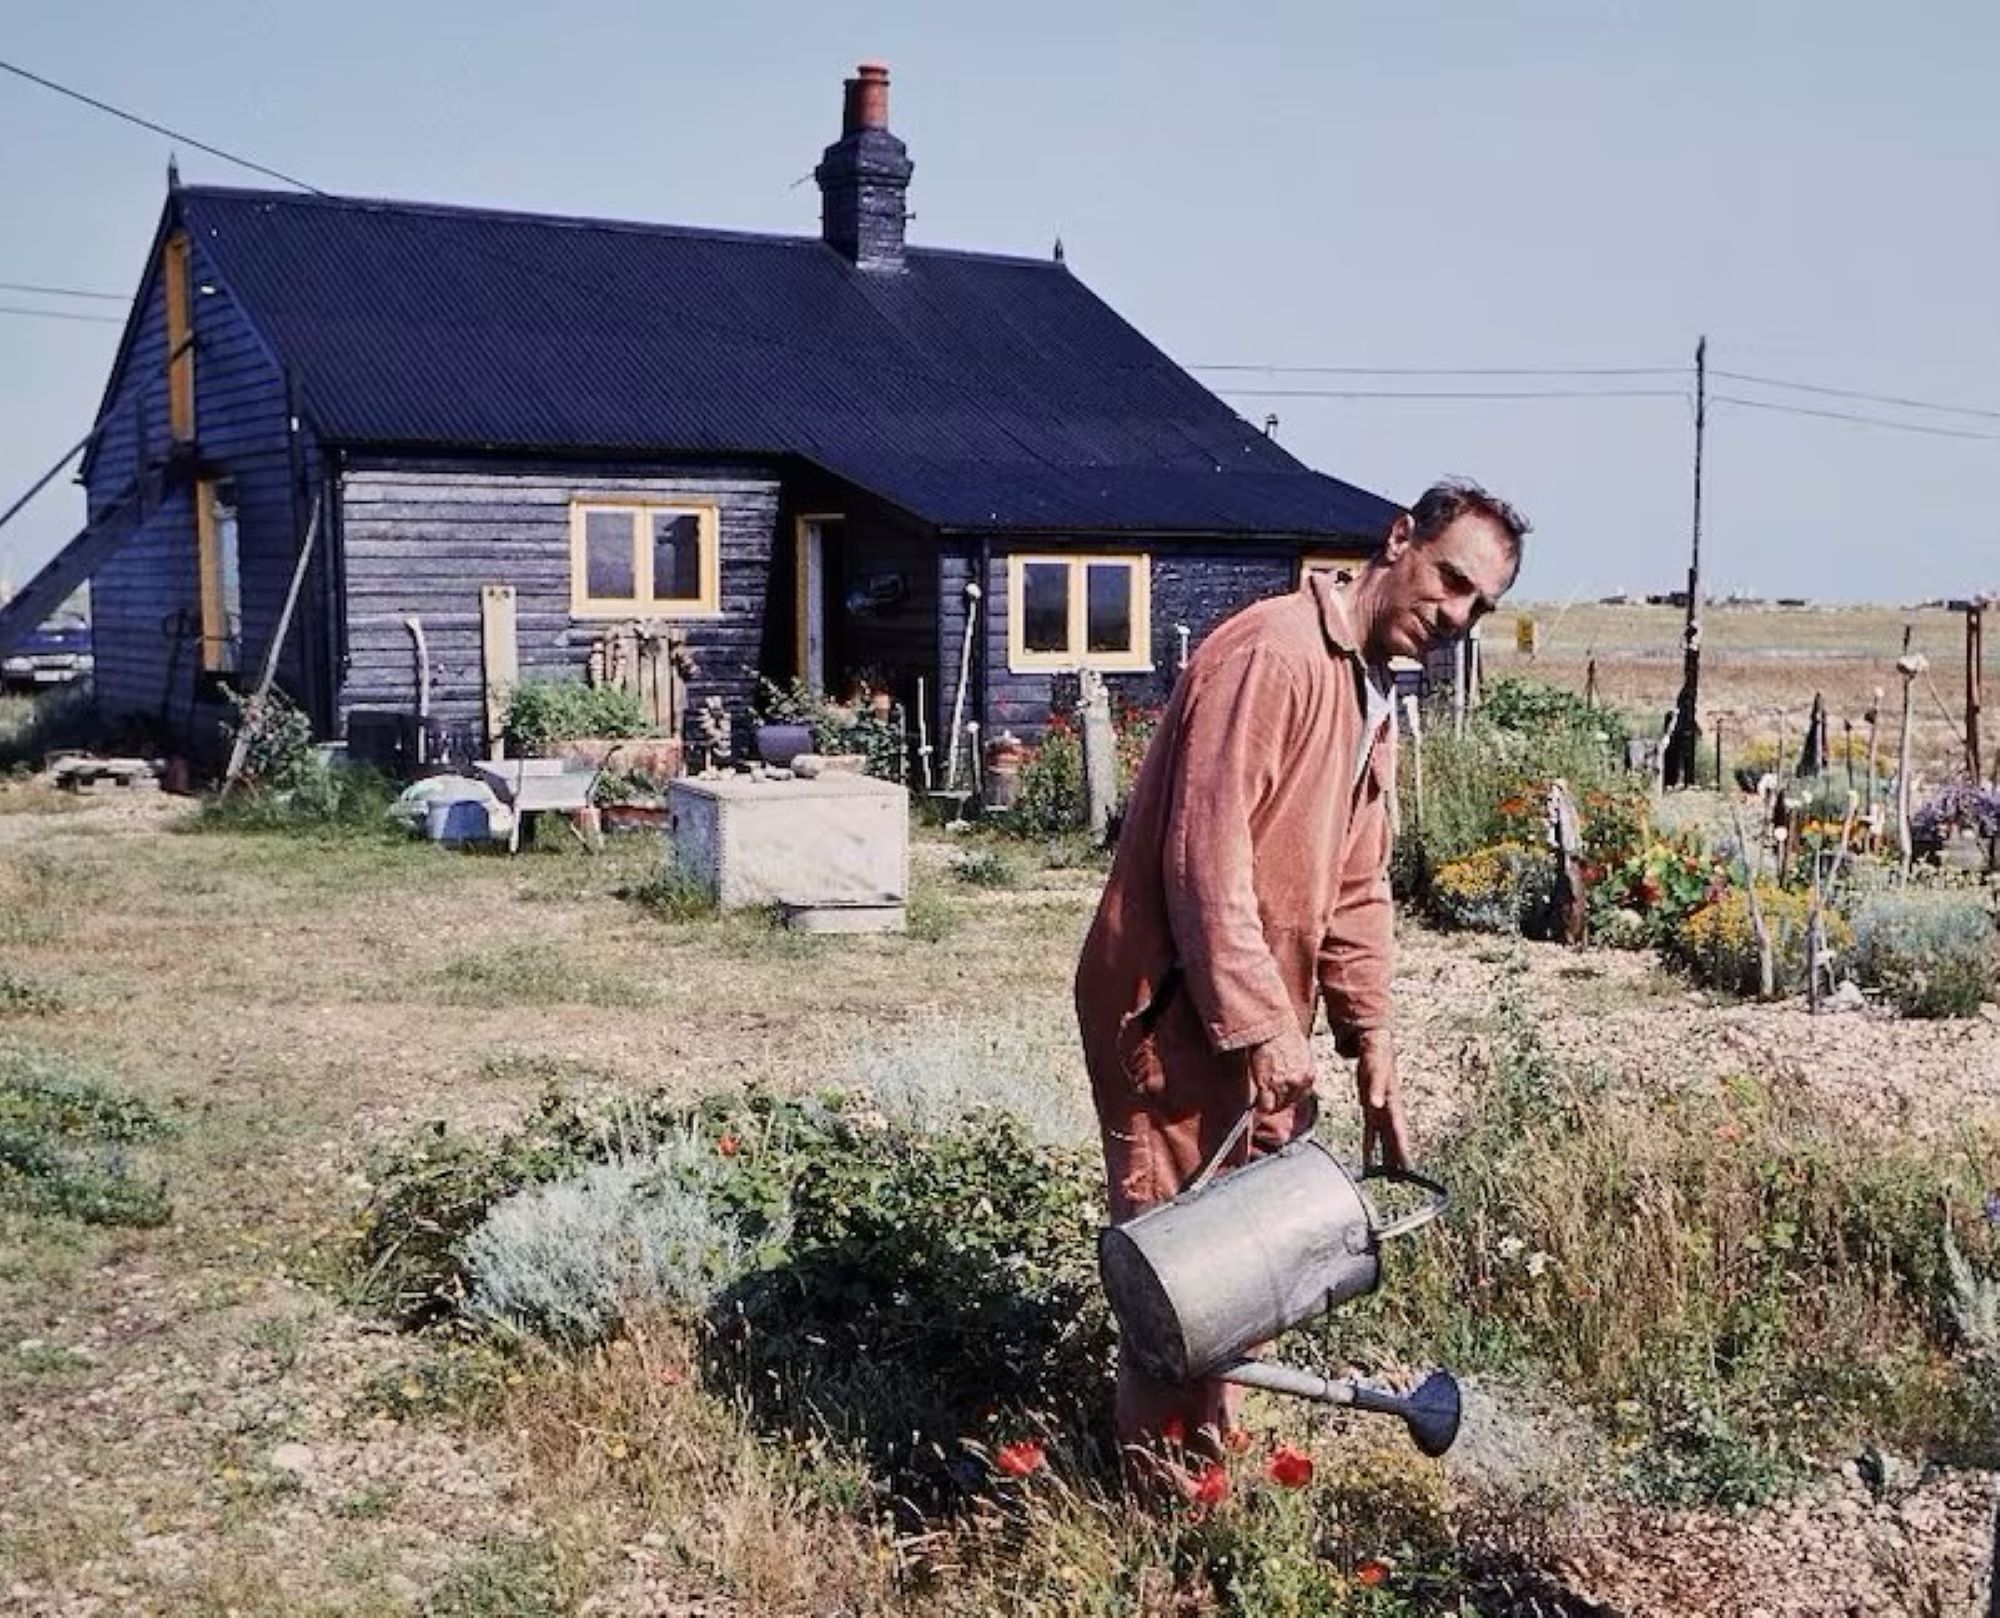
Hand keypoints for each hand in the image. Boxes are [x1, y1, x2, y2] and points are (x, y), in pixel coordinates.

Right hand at [1246, 1027, 1314, 1114]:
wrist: (1272, 1028)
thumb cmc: (1285, 1035)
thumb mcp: (1302, 1052)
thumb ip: (1302, 1069)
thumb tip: (1297, 1078)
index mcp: (1309, 1075)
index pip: (1301, 1097)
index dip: (1290, 1097)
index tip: (1282, 1095)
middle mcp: (1299, 1083)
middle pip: (1290, 1103)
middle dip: (1280, 1101)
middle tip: (1271, 1097)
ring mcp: (1284, 1086)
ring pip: (1278, 1106)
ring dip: (1271, 1104)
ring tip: (1264, 1099)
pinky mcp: (1268, 1085)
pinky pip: (1266, 1106)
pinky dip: (1261, 1107)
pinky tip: (1258, 1105)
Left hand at [1353, 1029, 1410, 1169]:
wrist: (1373, 1040)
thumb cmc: (1375, 1051)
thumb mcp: (1375, 1063)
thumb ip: (1376, 1086)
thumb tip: (1376, 1105)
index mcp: (1391, 1097)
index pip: (1398, 1125)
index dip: (1402, 1146)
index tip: (1405, 1165)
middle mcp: (1389, 1105)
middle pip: (1395, 1134)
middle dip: (1399, 1155)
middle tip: (1402, 1177)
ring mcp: (1381, 1107)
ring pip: (1386, 1137)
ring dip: (1388, 1156)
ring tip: (1391, 1177)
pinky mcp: (1372, 1107)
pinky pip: (1372, 1131)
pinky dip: (1371, 1147)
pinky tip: (1368, 1163)